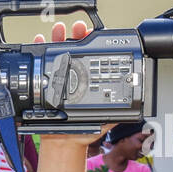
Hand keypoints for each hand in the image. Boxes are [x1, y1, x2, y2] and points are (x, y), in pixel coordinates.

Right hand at [30, 21, 114, 149]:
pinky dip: (38, 49)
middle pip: (76, 51)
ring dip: (58, 37)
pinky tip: (39, 40)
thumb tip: (134, 110)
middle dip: (76, 35)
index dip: (94, 44)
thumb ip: (118, 115)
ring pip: (58, 53)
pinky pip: (39, 64)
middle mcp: (75, 76)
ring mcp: (59, 78)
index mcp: (89, 81)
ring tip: (60, 28)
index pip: (93, 58)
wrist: (63, 143)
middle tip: (78, 28)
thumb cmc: (83, 132)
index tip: (95, 35)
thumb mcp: (105, 123)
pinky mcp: (44, 82)